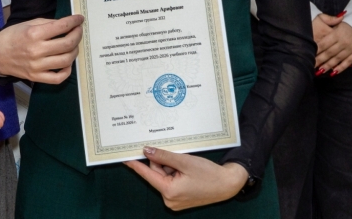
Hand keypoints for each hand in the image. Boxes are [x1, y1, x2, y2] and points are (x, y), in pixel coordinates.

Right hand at [0, 14, 83, 83]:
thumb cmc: (12, 37)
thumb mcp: (28, 24)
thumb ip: (48, 24)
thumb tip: (66, 25)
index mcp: (34, 34)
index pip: (62, 27)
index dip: (74, 22)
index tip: (79, 19)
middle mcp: (37, 51)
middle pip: (67, 44)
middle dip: (77, 35)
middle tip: (78, 31)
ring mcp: (37, 66)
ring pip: (66, 60)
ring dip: (75, 51)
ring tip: (73, 45)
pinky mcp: (36, 77)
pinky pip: (58, 78)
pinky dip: (67, 70)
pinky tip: (67, 62)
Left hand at [124, 147, 247, 210]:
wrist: (227, 184)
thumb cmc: (208, 174)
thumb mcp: (185, 161)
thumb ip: (163, 156)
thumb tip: (146, 151)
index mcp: (169, 191)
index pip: (147, 175)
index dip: (135, 165)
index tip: (123, 158)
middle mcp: (169, 199)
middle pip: (157, 174)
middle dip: (164, 162)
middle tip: (178, 156)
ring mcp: (174, 200)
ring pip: (164, 176)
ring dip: (171, 166)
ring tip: (186, 164)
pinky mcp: (180, 198)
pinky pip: (171, 181)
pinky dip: (175, 172)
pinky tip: (187, 169)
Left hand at [314, 15, 351, 74]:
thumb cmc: (351, 23)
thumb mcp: (340, 22)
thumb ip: (330, 24)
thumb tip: (319, 24)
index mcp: (337, 33)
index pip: (324, 44)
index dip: (316, 50)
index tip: (309, 55)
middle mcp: (343, 42)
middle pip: (329, 53)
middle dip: (319, 60)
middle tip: (310, 65)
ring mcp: (351, 48)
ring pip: (337, 59)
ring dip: (328, 66)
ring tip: (319, 71)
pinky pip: (347, 62)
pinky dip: (340, 68)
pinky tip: (333, 72)